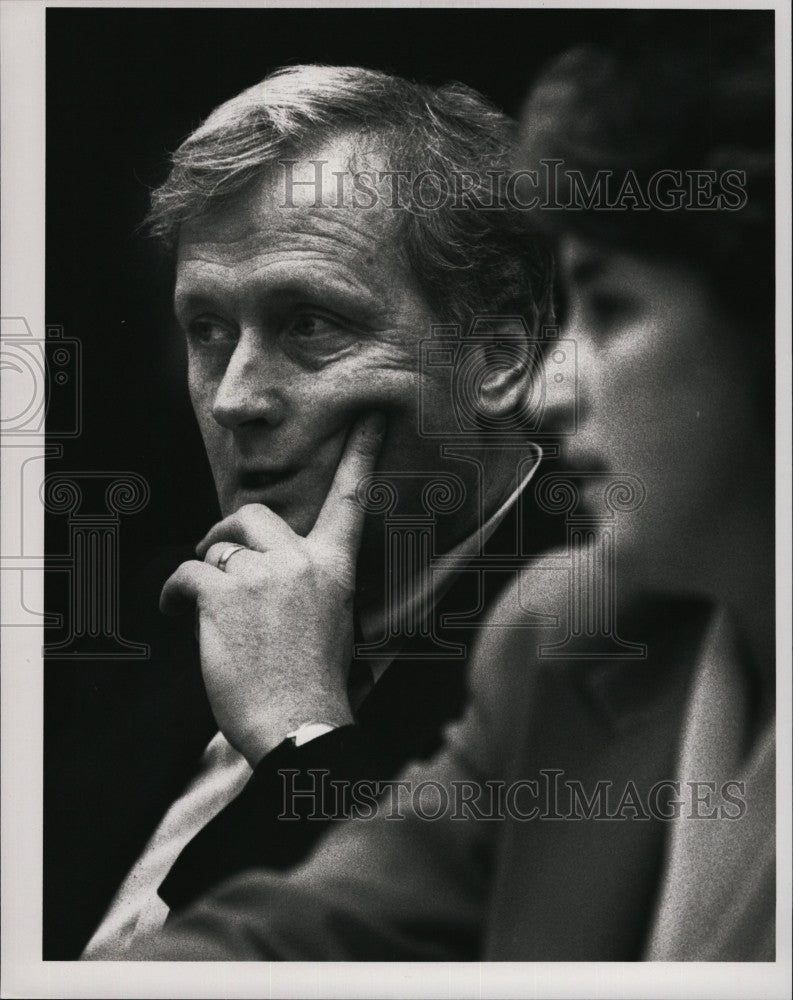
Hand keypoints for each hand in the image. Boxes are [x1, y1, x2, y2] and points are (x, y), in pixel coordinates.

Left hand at [160, 412, 385, 766]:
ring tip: (200, 609)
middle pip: (253, 516)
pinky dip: (175, 594)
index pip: (350, 501)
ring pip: (216, 551)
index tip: (370, 418)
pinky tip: (177, 612)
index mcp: (335, 568)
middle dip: (228, 533)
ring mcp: (261, 578)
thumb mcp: (336, 622)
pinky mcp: (222, 598)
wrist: (300, 726)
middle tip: (218, 555)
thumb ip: (311, 584)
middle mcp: (300, 562)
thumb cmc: (316, 684)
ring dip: (205, 575)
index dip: (361, 455)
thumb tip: (267, 568)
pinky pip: (187, 573)